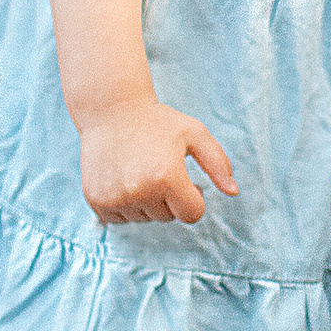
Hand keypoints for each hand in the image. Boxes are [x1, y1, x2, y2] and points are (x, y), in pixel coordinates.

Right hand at [77, 102, 238, 224]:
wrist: (111, 111)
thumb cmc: (159, 121)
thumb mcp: (196, 134)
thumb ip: (218, 164)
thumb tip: (234, 192)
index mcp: (168, 177)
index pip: (192, 214)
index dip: (195, 198)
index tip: (188, 182)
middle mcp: (139, 191)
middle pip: (168, 217)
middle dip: (170, 198)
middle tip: (160, 169)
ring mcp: (115, 197)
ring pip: (144, 219)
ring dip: (147, 202)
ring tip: (141, 171)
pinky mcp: (96, 200)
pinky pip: (119, 220)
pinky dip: (125, 206)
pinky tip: (124, 179)